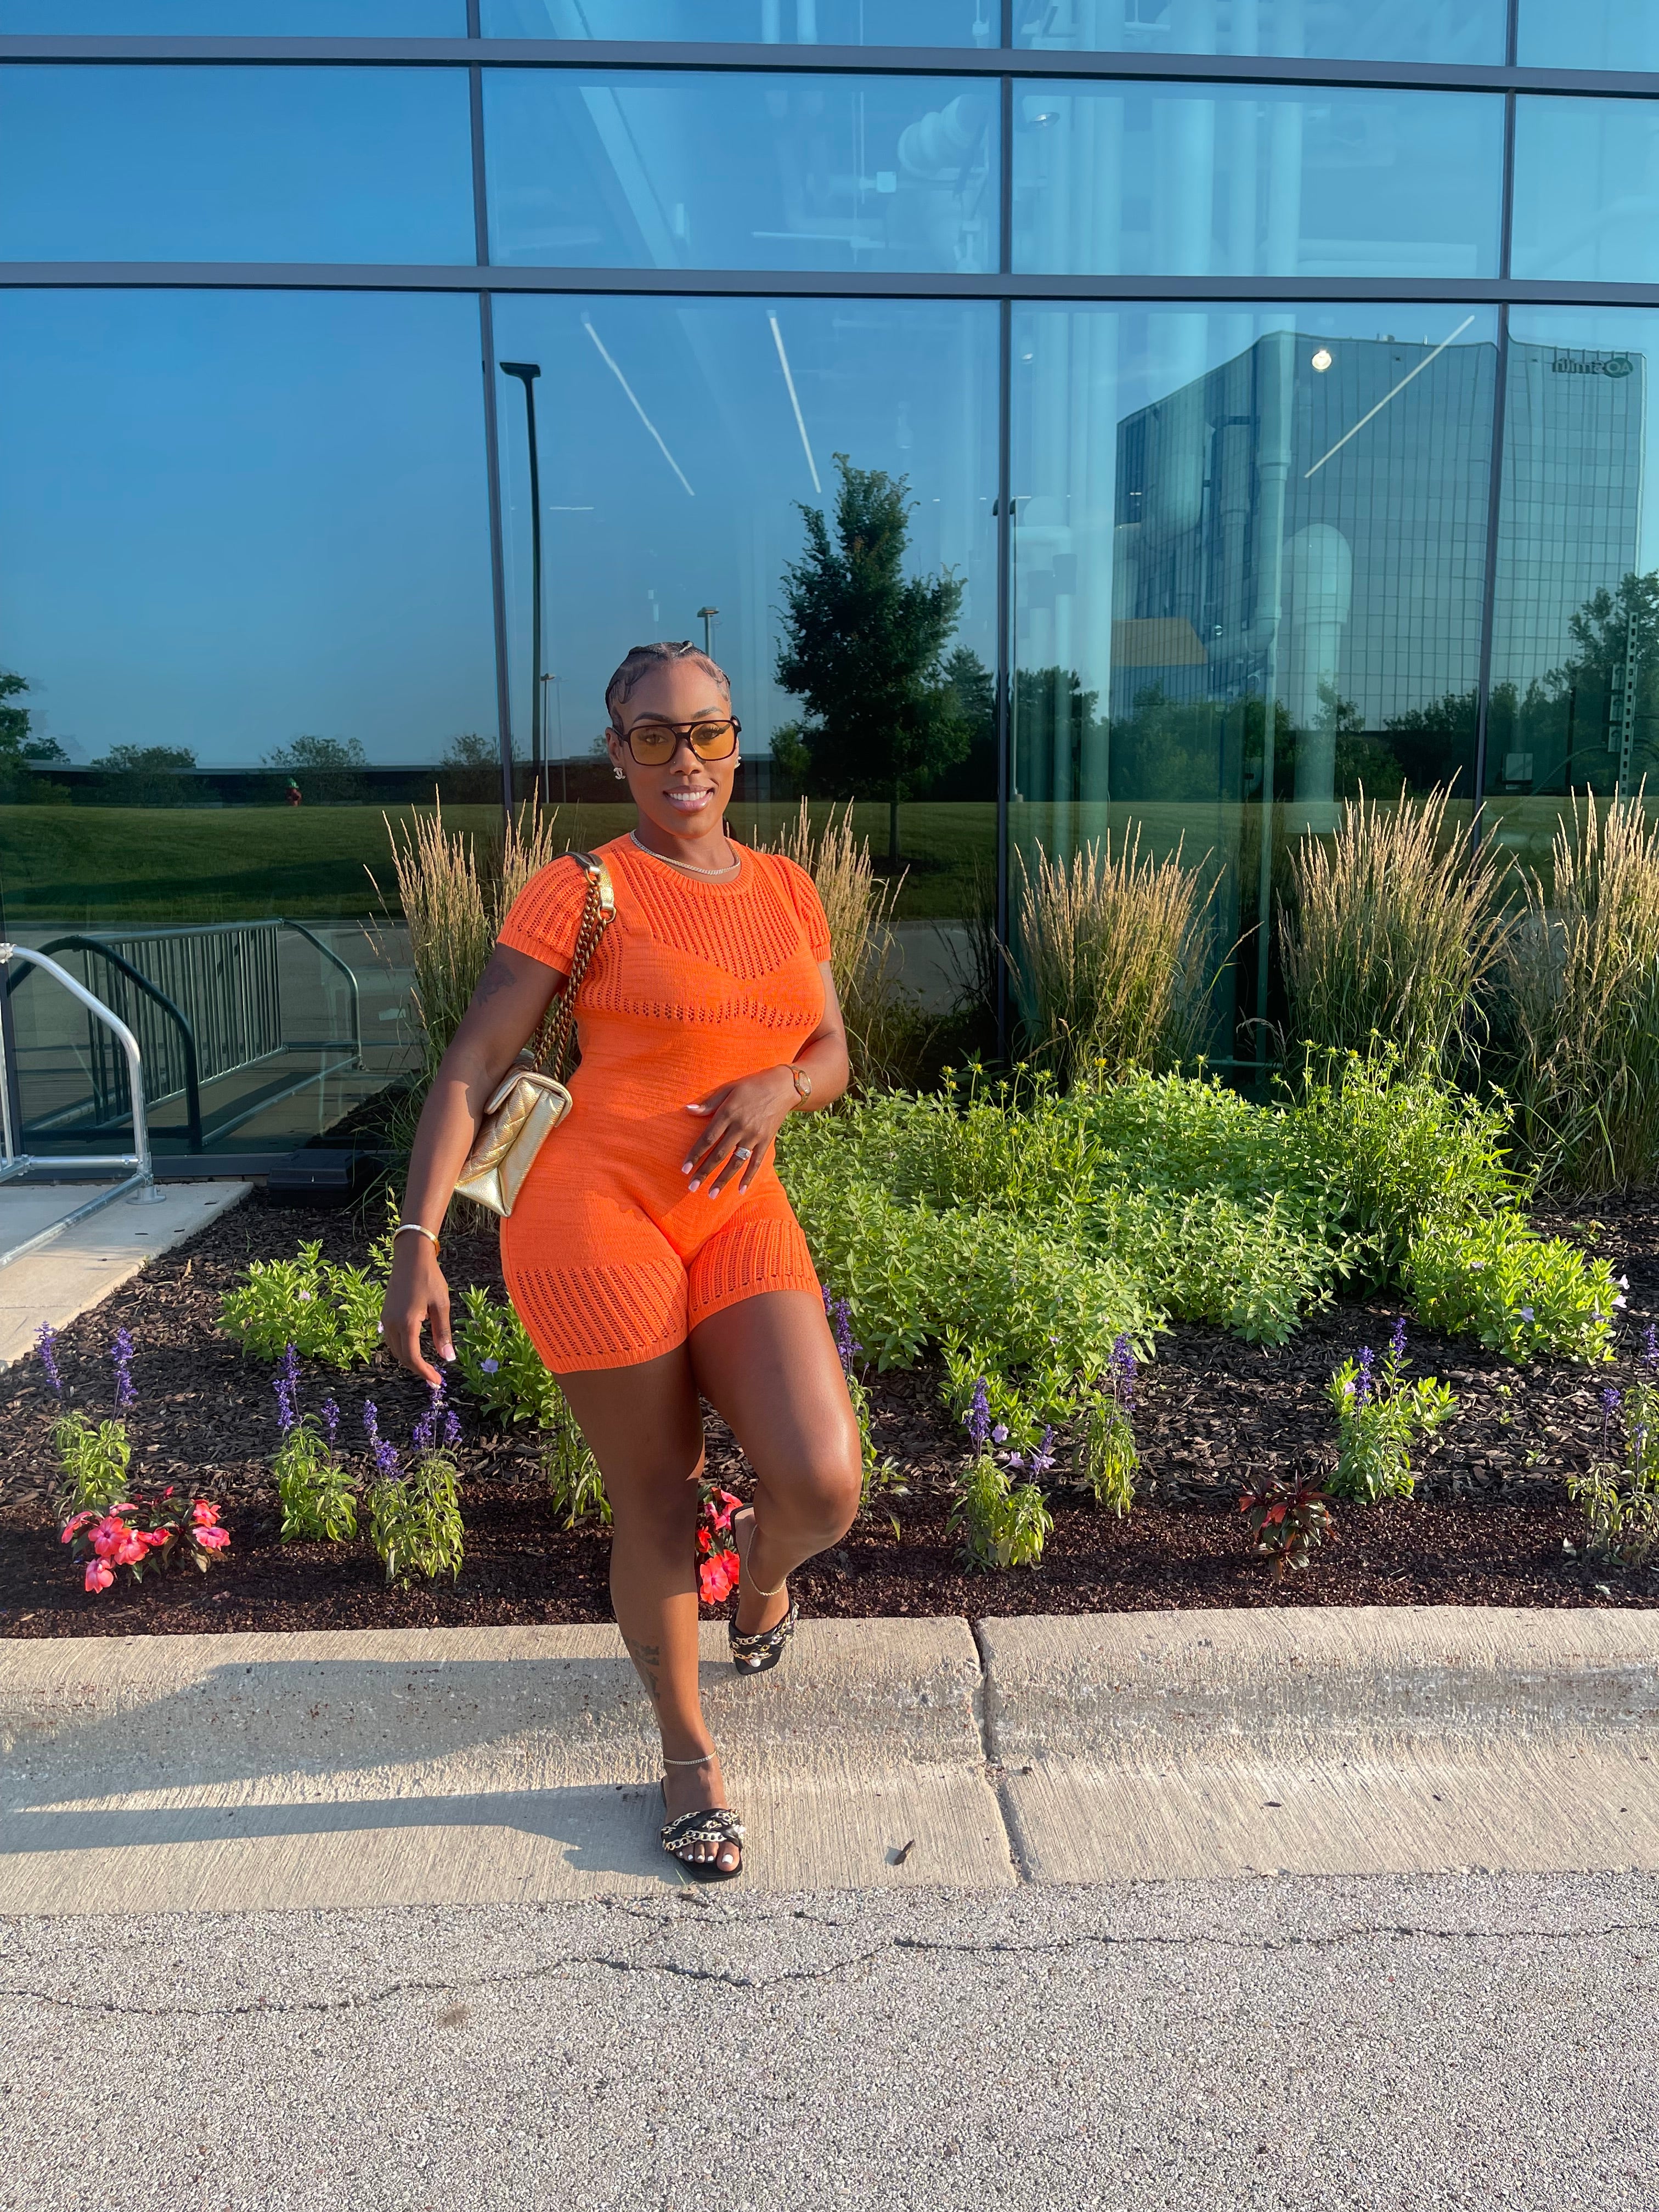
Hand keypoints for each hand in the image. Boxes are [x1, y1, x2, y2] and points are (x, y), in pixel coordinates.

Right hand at [380, 1238, 454, 1386]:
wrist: (410, 1257)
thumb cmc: (430, 1278)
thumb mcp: (442, 1306)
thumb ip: (442, 1333)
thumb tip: (447, 1359)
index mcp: (407, 1323)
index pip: (412, 1358)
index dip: (424, 1373)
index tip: (437, 1381)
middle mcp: (392, 1324)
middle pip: (402, 1357)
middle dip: (418, 1369)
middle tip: (435, 1377)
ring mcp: (386, 1319)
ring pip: (394, 1349)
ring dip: (409, 1360)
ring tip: (426, 1366)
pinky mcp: (385, 1314)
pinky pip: (391, 1339)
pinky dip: (403, 1348)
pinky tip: (415, 1348)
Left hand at [682, 1067, 797, 1197]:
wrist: (782, 1087)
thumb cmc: (751, 1086)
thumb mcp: (728, 1089)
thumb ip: (709, 1103)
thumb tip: (688, 1110)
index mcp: (728, 1113)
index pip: (707, 1139)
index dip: (695, 1155)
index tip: (684, 1169)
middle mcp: (740, 1127)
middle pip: (719, 1154)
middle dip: (704, 1172)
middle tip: (692, 1187)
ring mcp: (754, 1136)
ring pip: (736, 1162)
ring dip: (723, 1180)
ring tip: (711, 1194)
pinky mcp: (766, 1141)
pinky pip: (756, 1163)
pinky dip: (748, 1177)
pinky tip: (740, 1190)